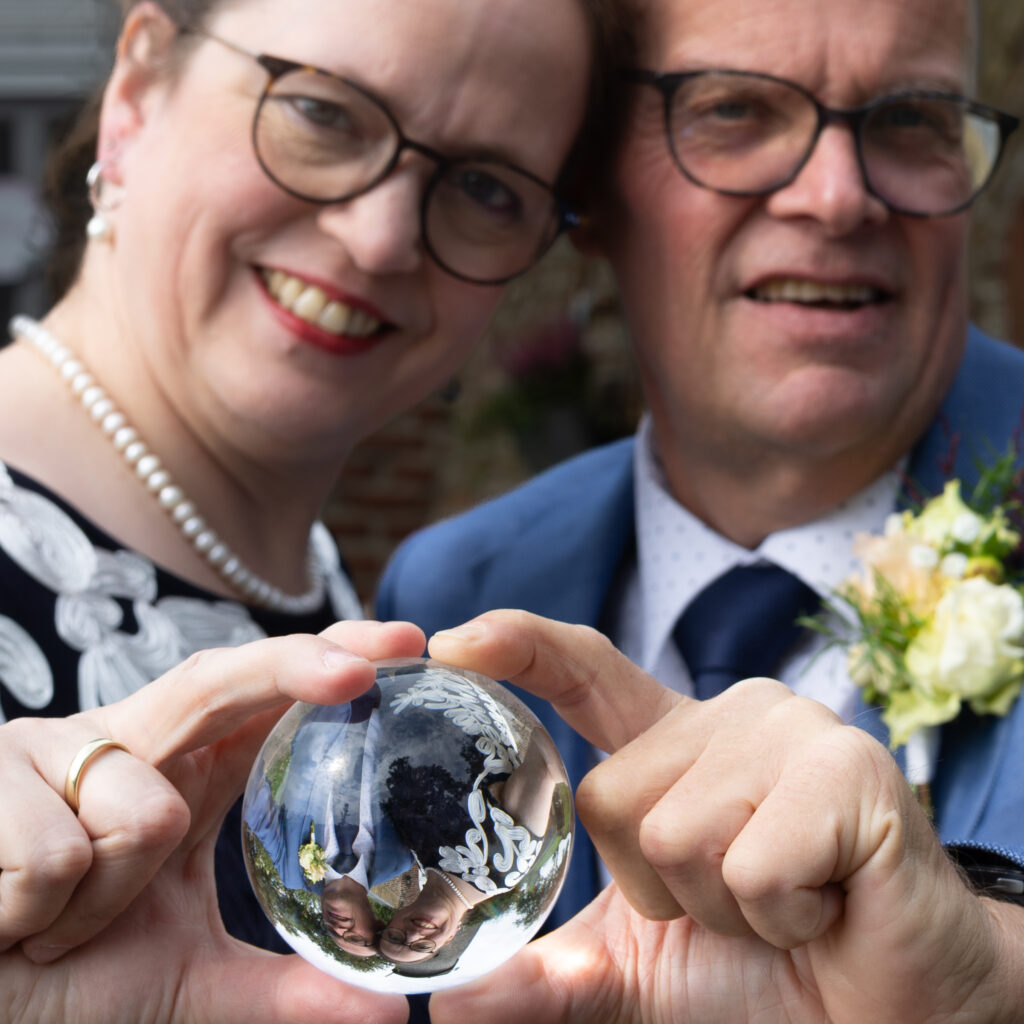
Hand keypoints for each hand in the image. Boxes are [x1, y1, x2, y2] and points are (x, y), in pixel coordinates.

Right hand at [0, 619, 423, 1023]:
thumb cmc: (66, 980)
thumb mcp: (184, 981)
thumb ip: (279, 989)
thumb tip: (388, 1007)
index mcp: (176, 768)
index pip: (264, 696)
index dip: (327, 658)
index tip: (407, 645)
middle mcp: (121, 741)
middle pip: (219, 683)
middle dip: (293, 668)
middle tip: (361, 673)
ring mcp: (50, 750)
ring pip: (145, 815)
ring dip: (104, 904)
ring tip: (57, 928)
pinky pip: (60, 855)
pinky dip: (41, 915)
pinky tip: (11, 920)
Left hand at [425, 610, 1022, 1023]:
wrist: (889, 1010)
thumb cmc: (761, 971)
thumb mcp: (636, 973)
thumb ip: (549, 976)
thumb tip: (450, 1003)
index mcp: (671, 743)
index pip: (582, 670)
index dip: (517, 645)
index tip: (448, 643)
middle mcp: (725, 714)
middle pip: (610, 798)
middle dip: (659, 890)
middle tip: (735, 904)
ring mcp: (787, 729)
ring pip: (675, 832)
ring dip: (722, 908)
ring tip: (784, 904)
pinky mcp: (847, 766)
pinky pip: (752, 860)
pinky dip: (779, 916)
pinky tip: (824, 903)